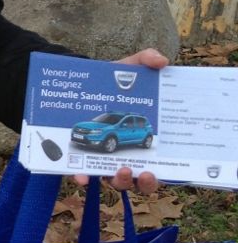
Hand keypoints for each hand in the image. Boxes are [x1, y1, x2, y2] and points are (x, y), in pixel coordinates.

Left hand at [75, 47, 168, 196]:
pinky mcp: (81, 157)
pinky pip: (83, 173)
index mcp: (141, 138)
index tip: (158, 171)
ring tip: (121, 171)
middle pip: (139, 180)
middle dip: (144, 182)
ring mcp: (103, 158)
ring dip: (120, 181)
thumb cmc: (111, 82)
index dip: (159, 175)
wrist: (79, 85)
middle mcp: (125, 154)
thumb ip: (145, 60)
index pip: (157, 165)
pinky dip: (84, 176)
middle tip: (144, 173)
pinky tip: (83, 176)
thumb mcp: (128, 69)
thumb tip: (162, 61)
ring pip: (115, 181)